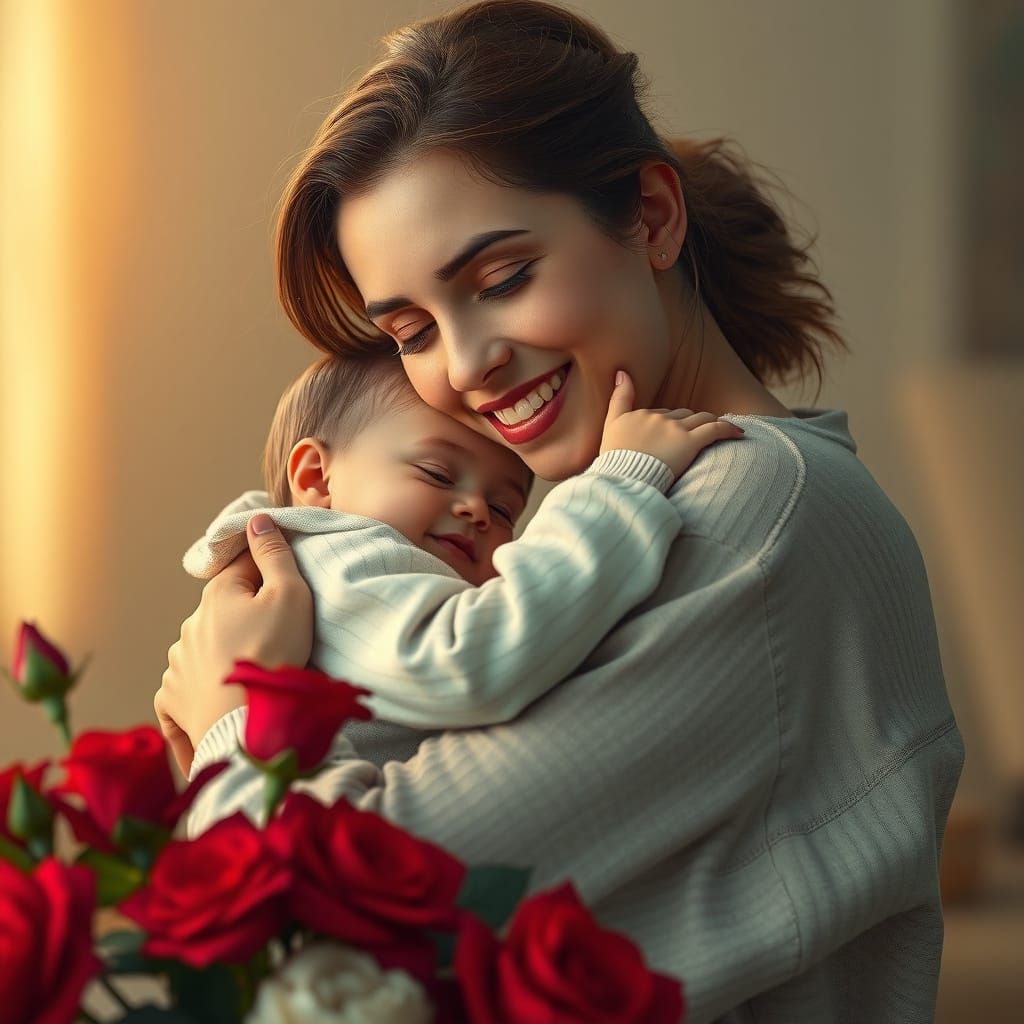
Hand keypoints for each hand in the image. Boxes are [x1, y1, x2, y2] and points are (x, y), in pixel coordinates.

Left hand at [155, 514, 313, 776]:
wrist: (247, 724)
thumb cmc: (274, 655)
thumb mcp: (290, 596)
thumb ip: (276, 555)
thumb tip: (258, 520)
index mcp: (217, 597)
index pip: (245, 570)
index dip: (269, 577)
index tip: (288, 592)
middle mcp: (190, 626)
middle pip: (224, 613)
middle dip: (244, 620)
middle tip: (276, 642)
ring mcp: (177, 665)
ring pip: (202, 651)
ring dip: (220, 657)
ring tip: (248, 676)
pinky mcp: (172, 701)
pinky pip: (184, 691)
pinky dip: (198, 694)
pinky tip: (212, 705)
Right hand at [599, 370, 744, 478]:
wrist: (622, 479)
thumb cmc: (614, 459)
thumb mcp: (610, 425)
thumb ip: (619, 398)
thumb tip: (622, 371)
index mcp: (642, 414)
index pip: (662, 413)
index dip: (669, 423)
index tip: (673, 433)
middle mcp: (660, 418)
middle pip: (682, 415)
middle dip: (689, 423)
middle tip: (693, 438)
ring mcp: (675, 430)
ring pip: (700, 419)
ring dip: (709, 423)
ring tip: (717, 431)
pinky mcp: (689, 443)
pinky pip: (715, 430)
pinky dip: (728, 429)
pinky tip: (739, 433)